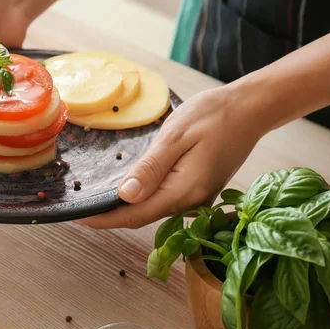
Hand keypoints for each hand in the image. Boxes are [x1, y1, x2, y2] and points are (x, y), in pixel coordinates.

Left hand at [80, 85, 265, 228]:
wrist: (250, 109)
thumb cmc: (214, 115)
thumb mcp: (176, 136)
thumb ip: (151, 168)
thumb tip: (125, 196)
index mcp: (184, 190)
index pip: (136, 216)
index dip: (105, 219)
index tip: (78, 217)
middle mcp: (192, 202)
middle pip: (143, 217)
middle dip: (111, 215)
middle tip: (81, 207)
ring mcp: (198, 198)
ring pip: (153, 209)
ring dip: (126, 208)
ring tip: (97, 200)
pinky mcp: (198, 189)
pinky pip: (164, 200)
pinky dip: (143, 198)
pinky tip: (128, 189)